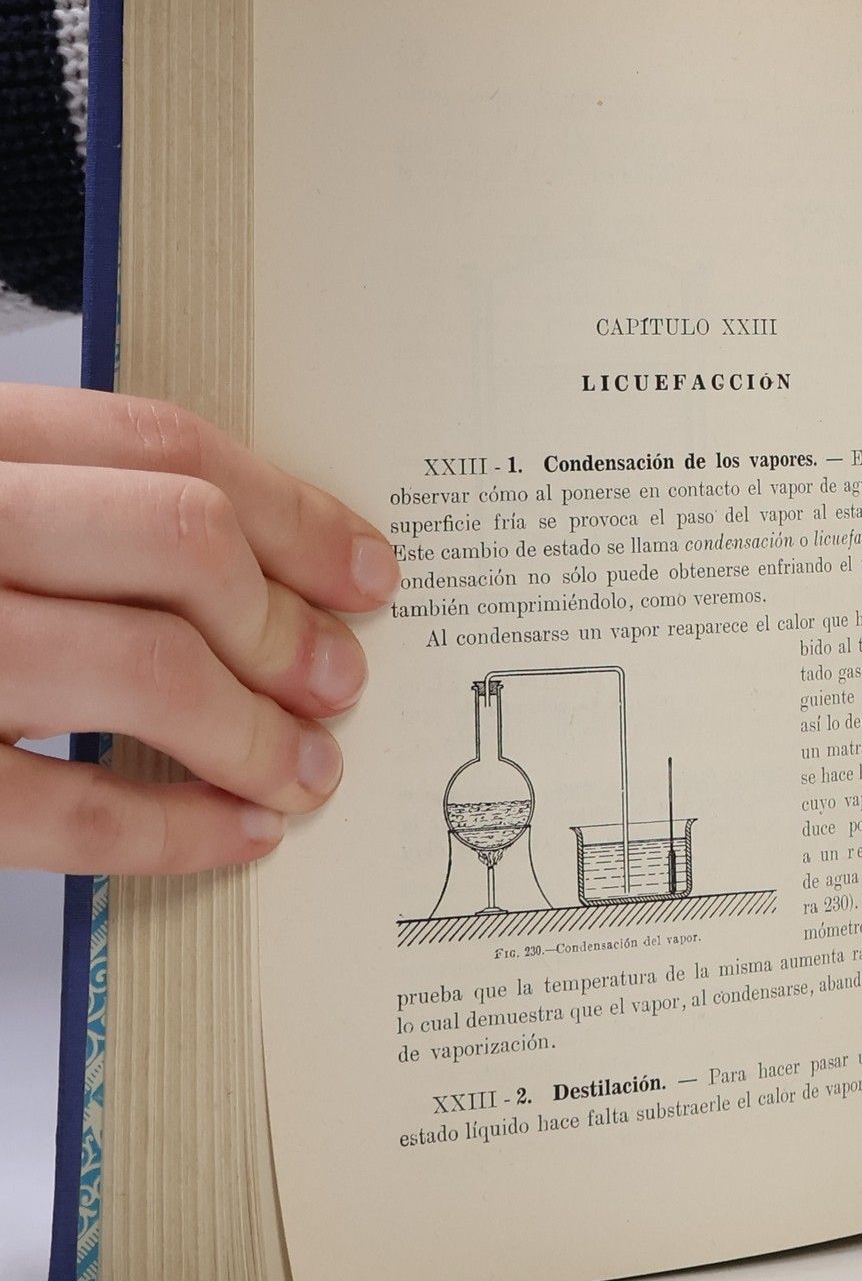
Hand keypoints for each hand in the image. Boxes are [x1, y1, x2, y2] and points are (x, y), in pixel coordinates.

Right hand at [0, 385, 399, 874]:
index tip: (368, 572)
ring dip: (258, 732)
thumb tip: (261, 575)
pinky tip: (235, 831)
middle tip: (343, 679)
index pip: (161, 449)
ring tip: (309, 769)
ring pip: (148, 669)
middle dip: (287, 622)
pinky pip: (74, 810)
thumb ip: (77, 516)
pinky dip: (176, 829)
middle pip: (180, 543)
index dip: (293, 515)